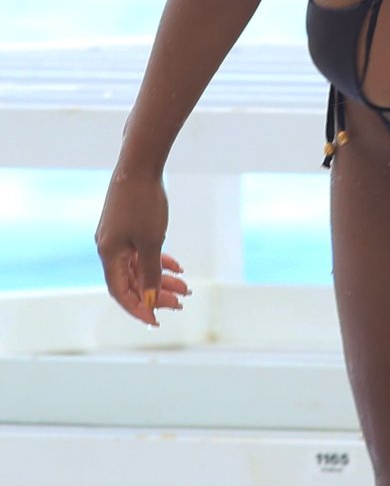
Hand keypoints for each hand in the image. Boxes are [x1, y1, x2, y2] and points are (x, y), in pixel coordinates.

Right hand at [95, 170, 190, 326]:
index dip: (138, 308)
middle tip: (180, 302)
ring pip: (138, 267)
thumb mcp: (151, 242)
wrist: (139, 164)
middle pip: (131, 281)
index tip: (157, 320)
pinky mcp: (126, 225)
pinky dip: (158, 261)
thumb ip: (151, 273)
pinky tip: (177, 266)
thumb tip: (151, 300)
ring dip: (160, 278)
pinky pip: (141, 251)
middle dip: (155, 294)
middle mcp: (108, 248)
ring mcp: (117, 236)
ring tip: (185, 287)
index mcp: (109, 254)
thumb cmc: (144, 202)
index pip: (121, 292)